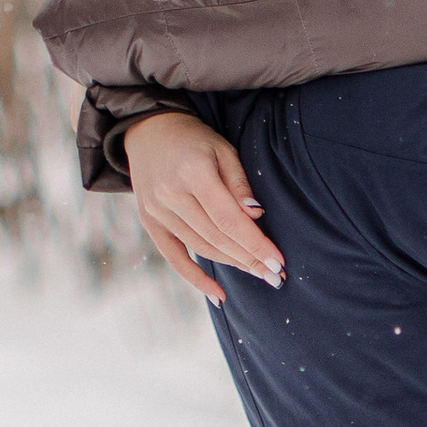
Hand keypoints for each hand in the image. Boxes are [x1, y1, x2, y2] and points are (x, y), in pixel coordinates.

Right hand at [124, 108, 285, 302]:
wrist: (148, 131)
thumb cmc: (194, 140)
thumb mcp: (223, 150)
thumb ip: (238, 184)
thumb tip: (255, 216)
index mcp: (193, 173)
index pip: (229, 220)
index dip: (255, 244)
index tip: (277, 262)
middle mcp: (171, 195)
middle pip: (217, 238)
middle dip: (250, 259)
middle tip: (276, 276)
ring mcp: (156, 211)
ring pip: (201, 248)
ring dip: (232, 265)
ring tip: (258, 274)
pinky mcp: (150, 222)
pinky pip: (174, 258)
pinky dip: (196, 279)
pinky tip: (218, 296)